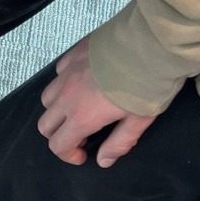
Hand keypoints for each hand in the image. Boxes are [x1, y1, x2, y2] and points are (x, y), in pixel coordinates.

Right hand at [38, 38, 156, 167]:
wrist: (154, 39)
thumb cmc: (150, 81)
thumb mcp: (140, 119)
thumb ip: (119, 143)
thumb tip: (104, 161)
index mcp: (82, 117)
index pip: (58, 145)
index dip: (68, 155)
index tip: (82, 155)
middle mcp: (67, 97)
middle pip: (45, 126)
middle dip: (58, 135)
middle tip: (80, 133)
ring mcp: (67, 74)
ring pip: (47, 100)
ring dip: (57, 110)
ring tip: (77, 107)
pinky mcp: (73, 54)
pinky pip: (57, 74)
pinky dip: (63, 83)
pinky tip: (82, 81)